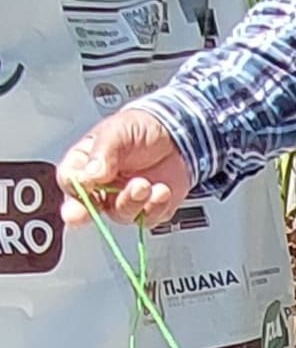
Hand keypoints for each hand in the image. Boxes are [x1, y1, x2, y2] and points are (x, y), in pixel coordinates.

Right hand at [58, 108, 191, 230]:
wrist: (175, 135)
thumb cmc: (139, 129)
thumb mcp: (117, 131)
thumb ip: (103, 152)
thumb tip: (91, 175)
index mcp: (85, 165)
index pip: (69, 180)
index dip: (74, 186)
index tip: (87, 182)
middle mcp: (100, 188)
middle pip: (86, 208)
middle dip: (88, 211)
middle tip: (94, 207)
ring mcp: (122, 201)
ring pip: (119, 214)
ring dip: (132, 201)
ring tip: (144, 184)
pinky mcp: (147, 210)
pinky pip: (147, 218)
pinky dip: (156, 206)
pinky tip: (162, 190)